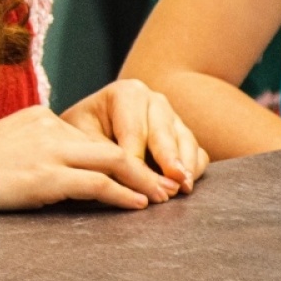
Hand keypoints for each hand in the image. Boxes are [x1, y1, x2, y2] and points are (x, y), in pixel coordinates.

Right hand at [0, 105, 182, 210]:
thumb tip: (66, 173)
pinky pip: (96, 184)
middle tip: (167, 184)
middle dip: (142, 166)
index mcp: (40, 117)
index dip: (120, 158)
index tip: (139, 172)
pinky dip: (122, 195)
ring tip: (163, 197)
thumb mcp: (10, 146)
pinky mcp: (46, 176)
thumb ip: (39, 150)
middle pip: (110, 145)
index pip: (89, 138)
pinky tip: (138, 205)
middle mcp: (49, 128)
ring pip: (111, 161)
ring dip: (142, 181)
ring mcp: (48, 151)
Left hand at [61, 79, 209, 192]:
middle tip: (174, 182)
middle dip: (168, 160)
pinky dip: (193, 169)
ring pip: (184, 141)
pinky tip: (186, 187)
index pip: (133, 130)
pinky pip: (197, 152)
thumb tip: (129, 181)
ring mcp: (173, 118)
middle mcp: (155, 101)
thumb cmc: (85, 128)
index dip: (134, 159)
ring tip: (183, 187)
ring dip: (185, 166)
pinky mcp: (184, 137)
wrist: (94, 124)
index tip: (134, 181)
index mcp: (127, 92)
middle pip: (163, 133)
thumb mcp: (83, 136)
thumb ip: (105, 154)